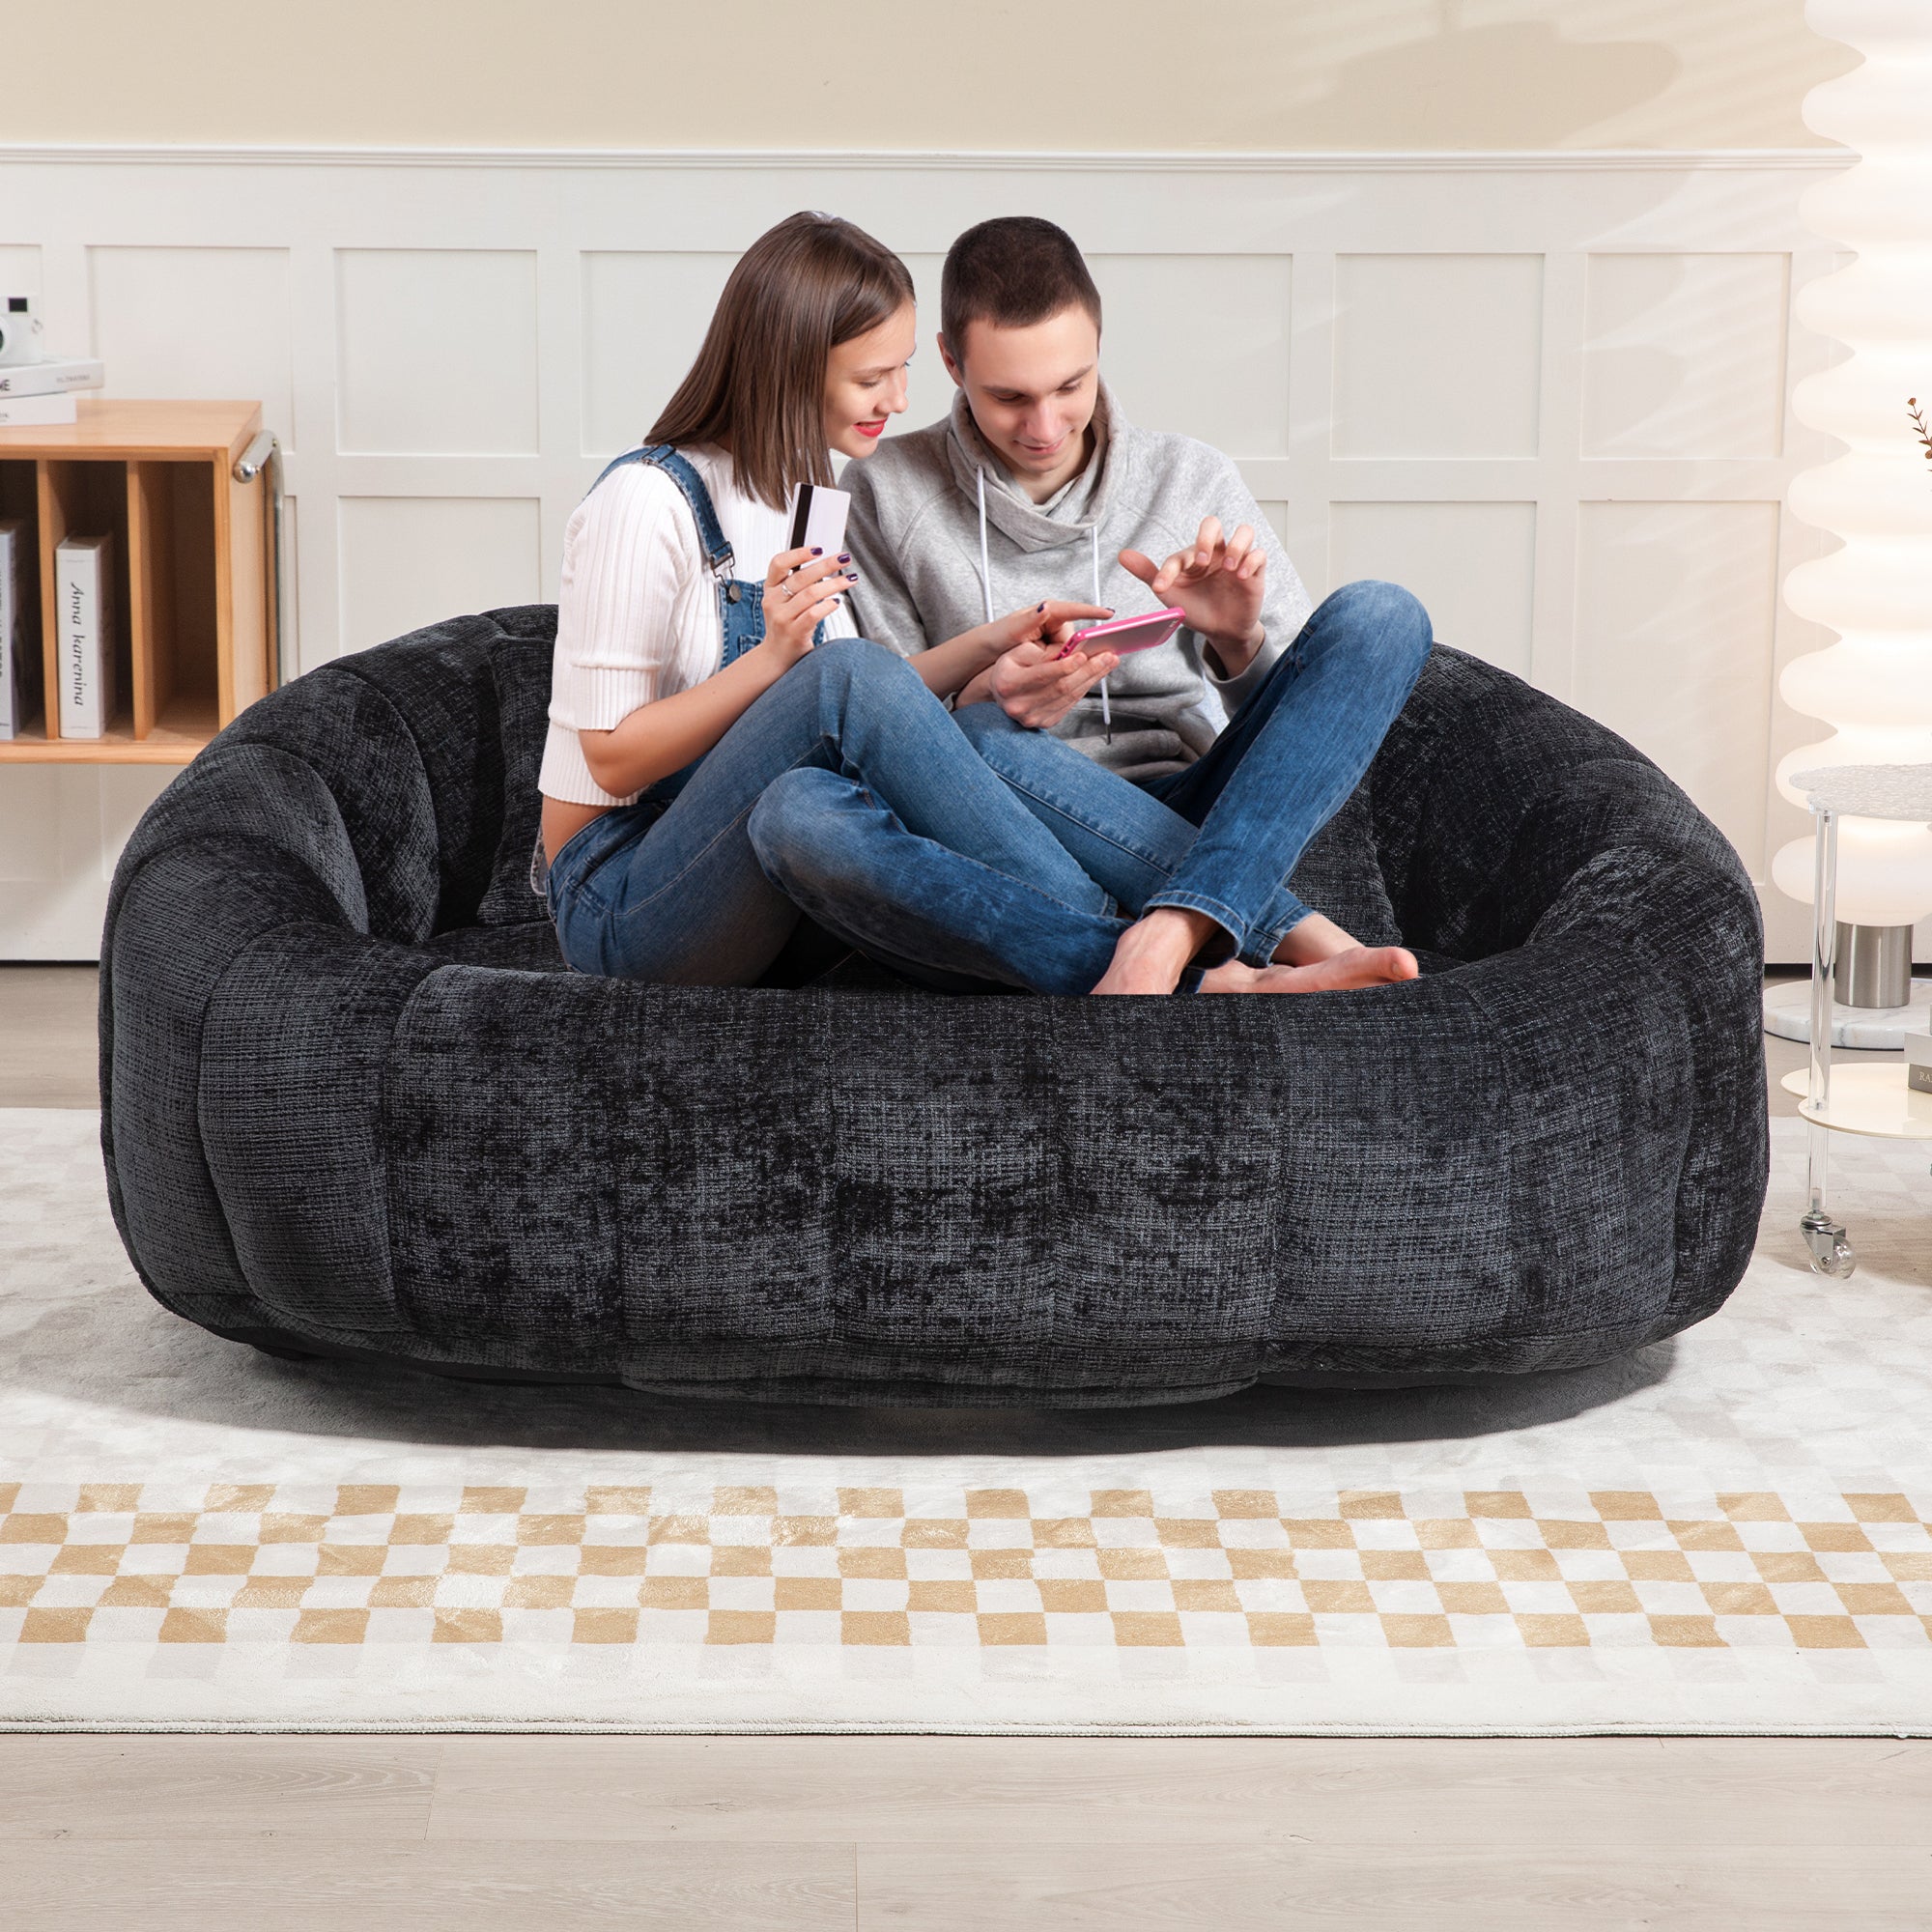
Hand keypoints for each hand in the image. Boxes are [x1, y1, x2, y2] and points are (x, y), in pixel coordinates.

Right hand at [759, 547, 856, 665]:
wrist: (776, 656)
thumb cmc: (785, 625)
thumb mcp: (783, 601)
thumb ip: (796, 584)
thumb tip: (824, 563)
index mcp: (770, 589)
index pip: (778, 563)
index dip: (798, 553)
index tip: (818, 549)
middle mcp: (773, 601)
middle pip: (801, 577)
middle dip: (826, 565)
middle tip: (844, 559)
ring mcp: (782, 618)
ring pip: (811, 594)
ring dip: (834, 584)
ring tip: (849, 580)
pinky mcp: (794, 632)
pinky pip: (813, 614)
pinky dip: (828, 606)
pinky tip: (836, 602)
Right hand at [978, 602, 1119, 729]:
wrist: (1001, 691)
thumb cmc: (1009, 667)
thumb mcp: (1018, 651)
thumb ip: (1042, 652)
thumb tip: (1070, 650)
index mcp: (1008, 683)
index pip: (1043, 674)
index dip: (1066, 665)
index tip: (1084, 655)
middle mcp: (1019, 705)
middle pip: (1062, 687)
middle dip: (1089, 669)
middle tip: (1107, 655)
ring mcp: (1032, 717)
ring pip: (1070, 697)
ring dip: (1093, 678)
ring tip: (1107, 662)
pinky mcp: (1044, 723)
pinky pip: (1070, 704)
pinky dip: (1085, 688)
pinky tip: (1094, 675)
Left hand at [1119, 516, 1265, 673]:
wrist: (1220, 631)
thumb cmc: (1196, 609)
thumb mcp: (1170, 595)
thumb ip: (1149, 573)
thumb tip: (1122, 555)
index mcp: (1193, 556)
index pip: (1181, 551)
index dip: (1169, 568)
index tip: (1162, 588)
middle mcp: (1215, 553)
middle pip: (1213, 523)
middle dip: (1205, 538)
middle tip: (1201, 562)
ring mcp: (1236, 560)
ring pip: (1245, 531)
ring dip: (1235, 546)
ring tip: (1227, 568)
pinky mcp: (1255, 571)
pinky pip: (1259, 554)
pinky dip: (1251, 561)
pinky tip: (1240, 577)